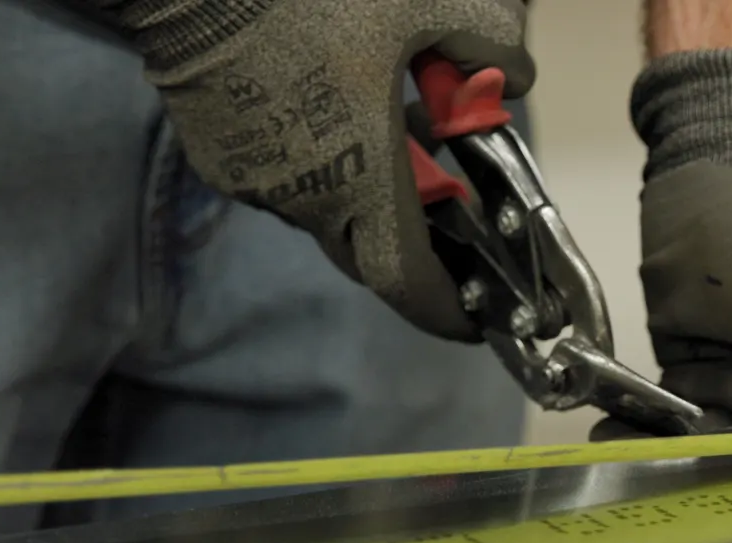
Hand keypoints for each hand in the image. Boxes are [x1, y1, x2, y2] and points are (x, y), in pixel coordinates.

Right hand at [109, 0, 533, 338]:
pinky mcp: (219, 159)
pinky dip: (319, 162)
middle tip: (442, 209)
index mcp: (362, 179)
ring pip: (325, 213)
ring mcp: (255, 184)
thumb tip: (512, 77)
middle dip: (411, 243)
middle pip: (369, 252)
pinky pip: (284, 182)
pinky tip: (326, 106)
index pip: (408, 281)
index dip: (445, 312)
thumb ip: (487, 44)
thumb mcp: (429, 2)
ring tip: (385, 129)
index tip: (473, 322)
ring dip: (362, 191)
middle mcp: (305, 200)